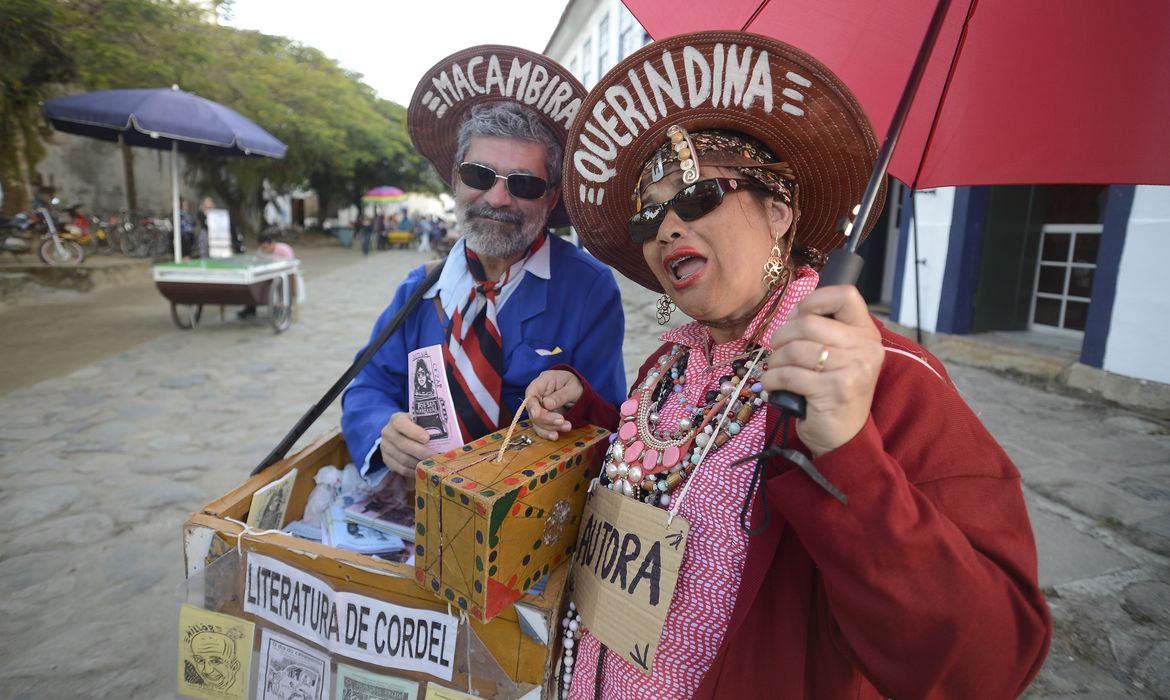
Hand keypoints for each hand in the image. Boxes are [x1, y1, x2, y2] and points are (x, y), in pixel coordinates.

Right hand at [379, 412, 435, 476]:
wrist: (400, 433)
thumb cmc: (416, 426)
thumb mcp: (420, 420)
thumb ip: (429, 424)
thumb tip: (449, 435)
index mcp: (396, 419)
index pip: (401, 424)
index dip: (413, 432)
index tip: (427, 438)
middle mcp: (388, 432)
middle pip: (403, 444)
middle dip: (421, 452)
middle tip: (435, 456)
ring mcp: (385, 447)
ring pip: (402, 458)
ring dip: (418, 463)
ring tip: (432, 465)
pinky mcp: (386, 459)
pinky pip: (400, 468)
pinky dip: (413, 471)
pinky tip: (423, 470)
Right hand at [524, 370, 582, 439]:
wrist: (577, 390)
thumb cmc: (573, 384)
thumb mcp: (571, 388)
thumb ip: (560, 396)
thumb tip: (547, 404)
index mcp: (542, 383)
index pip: (530, 394)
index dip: (532, 405)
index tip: (537, 414)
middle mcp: (537, 396)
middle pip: (533, 411)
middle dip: (547, 419)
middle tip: (562, 421)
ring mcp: (539, 408)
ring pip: (537, 422)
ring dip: (550, 427)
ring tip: (567, 426)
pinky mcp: (543, 418)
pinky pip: (541, 427)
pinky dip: (547, 433)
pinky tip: (555, 435)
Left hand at [763, 285, 883, 456]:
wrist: (843, 436)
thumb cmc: (833, 391)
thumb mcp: (838, 355)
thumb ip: (824, 330)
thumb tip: (792, 314)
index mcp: (867, 333)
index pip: (846, 295)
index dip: (814, 300)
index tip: (798, 317)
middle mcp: (866, 348)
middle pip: (809, 323)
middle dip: (782, 337)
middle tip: (778, 351)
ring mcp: (854, 369)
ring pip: (795, 349)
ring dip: (775, 361)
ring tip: (775, 371)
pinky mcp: (835, 390)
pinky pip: (789, 374)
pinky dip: (772, 379)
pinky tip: (772, 385)